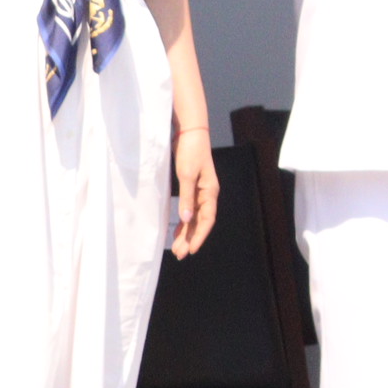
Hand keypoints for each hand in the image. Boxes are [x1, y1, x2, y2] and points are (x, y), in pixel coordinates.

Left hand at [169, 127, 220, 259]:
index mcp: (210, 192)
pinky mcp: (193, 187)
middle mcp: (207, 194)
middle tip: (179, 255)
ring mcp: (201, 191)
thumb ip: (186, 198)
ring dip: (187, 233)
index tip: (191, 250)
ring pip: (195, 218)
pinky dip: (184, 222)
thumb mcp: (187, 175)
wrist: (190, 133)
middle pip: (200, 222)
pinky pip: (190, 210)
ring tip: (177, 248)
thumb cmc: (191, 152)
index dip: (199, 236)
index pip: (207, 220)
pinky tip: (178, 231)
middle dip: (190, 239)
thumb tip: (187, 219)